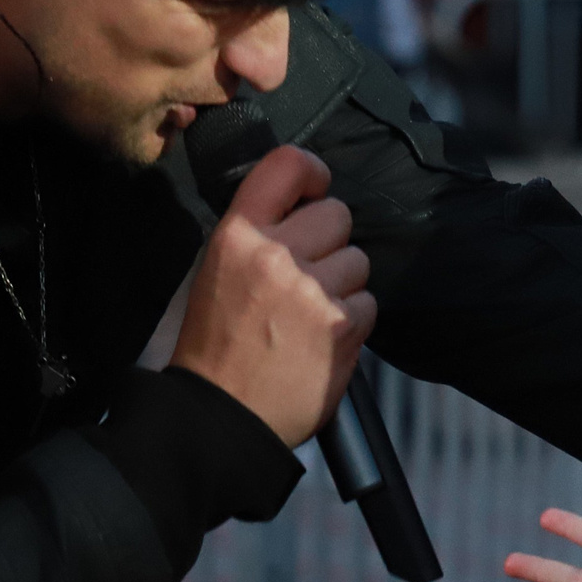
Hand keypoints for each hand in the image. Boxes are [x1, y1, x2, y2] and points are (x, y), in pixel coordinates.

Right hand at [170, 145, 374, 446]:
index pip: (288, 165)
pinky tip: (322, 340)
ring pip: (358, 259)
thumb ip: (257, 234)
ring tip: (310, 314)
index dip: (312, 172)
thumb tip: (300, 206)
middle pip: (337, 213)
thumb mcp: (214, 272)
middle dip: (329, 241)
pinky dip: (352, 320)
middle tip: (306, 273)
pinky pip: (369, 302)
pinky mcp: (343, 326)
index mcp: (238, 235)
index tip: (315, 189)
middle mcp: (277, 254)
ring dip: (343, 283)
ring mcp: (313, 290)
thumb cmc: (212, 346)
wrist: (218, 417)